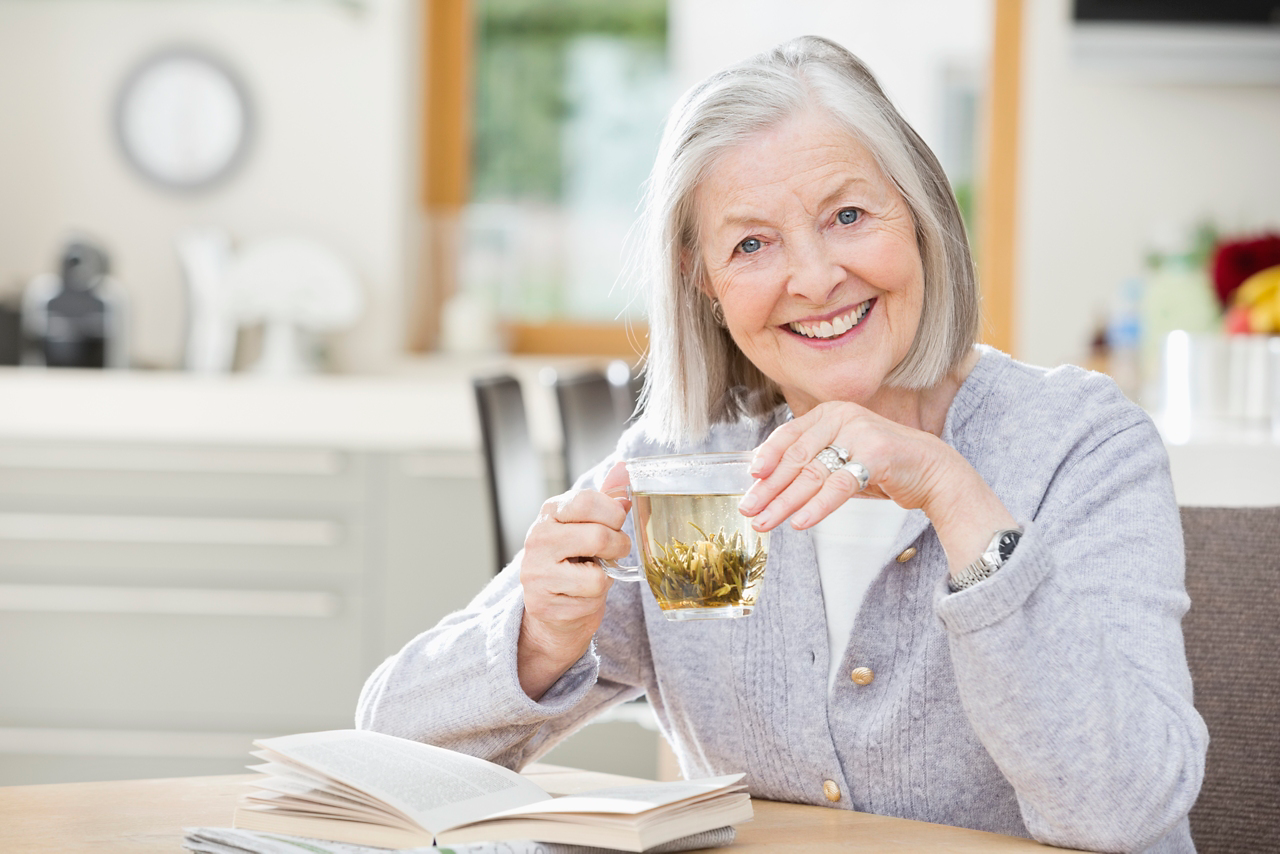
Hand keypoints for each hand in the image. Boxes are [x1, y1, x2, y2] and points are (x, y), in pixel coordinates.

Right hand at [517, 461, 631, 699]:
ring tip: (590, 576)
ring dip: (605, 579)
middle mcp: (537, 539)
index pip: (587, 500)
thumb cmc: (575, 561)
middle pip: (598, 537)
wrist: (552, 609)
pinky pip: (589, 601)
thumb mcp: (588, 525)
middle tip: (612, 553)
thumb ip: (606, 498)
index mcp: (549, 512)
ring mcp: (536, 573)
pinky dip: (594, 601)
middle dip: (618, 547)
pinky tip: (579, 596)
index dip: (613, 515)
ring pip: (596, 575)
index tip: (615, 524)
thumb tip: (624, 467)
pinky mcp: (543, 605)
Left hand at [738, 402, 1015, 572]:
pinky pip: (839, 486)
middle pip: (796, 458)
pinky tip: (800, 522)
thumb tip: (764, 481)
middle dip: (769, 488)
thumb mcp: (841, 458)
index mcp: (829, 413)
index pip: (788, 436)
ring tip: (766, 523)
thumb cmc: (880, 466)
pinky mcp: (876, 456)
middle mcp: (842, 418)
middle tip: (750, 510)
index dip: (766, 457)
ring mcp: (859, 434)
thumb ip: (810, 462)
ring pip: (812, 474)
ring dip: (785, 502)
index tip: (751, 480)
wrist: (932, 471)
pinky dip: (817, 507)